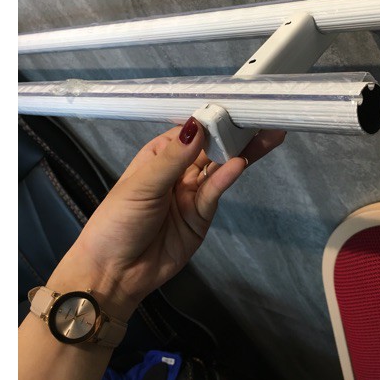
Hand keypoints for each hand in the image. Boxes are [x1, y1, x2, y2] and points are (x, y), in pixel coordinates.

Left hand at [51, 118, 285, 319]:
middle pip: (212, 147)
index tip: (236, 105)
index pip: (190, 130)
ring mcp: (191, 193)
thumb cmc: (117, 222)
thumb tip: (197, 124)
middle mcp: (178, 171)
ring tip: (266, 135)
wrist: (113, 274)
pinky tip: (242, 163)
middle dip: (235, 133)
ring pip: (221, 168)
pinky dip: (228, 177)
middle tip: (263, 118)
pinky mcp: (202, 216)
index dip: (212, 118)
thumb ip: (174, 157)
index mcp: (159, 155)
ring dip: (241, 152)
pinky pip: (216, 192)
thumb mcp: (142, 184)